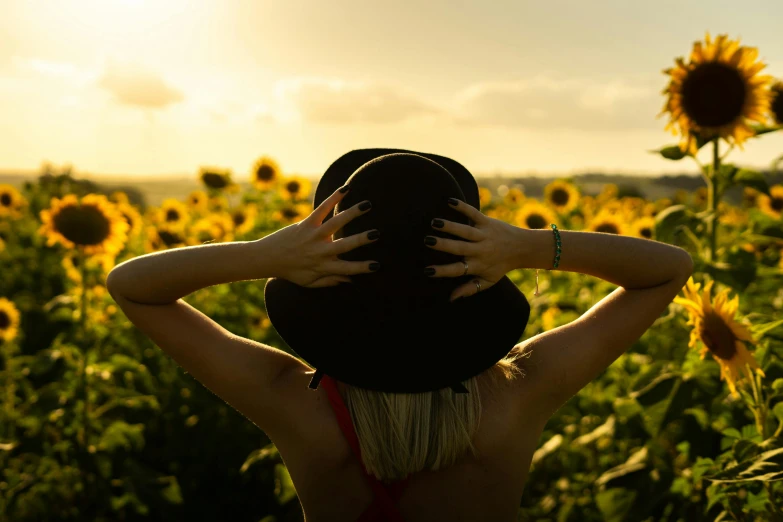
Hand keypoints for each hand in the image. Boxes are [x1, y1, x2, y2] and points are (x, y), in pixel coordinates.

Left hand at [259, 186, 378, 287]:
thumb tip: (352, 280)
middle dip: (362, 239)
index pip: (348, 269)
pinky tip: (346, 189)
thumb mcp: (310, 282)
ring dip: (352, 213)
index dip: (363, 267)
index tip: (378, 265)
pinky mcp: (306, 223)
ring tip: (368, 205)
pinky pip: (322, 209)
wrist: (266, 258)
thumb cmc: (291, 271)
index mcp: (323, 267)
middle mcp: (320, 251)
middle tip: (377, 234)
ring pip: (336, 223)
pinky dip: (333, 198)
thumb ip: (330, 281)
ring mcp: (313, 235)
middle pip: (345, 245)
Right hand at [424, 198, 524, 301]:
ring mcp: (484, 235)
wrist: (522, 248)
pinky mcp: (487, 222)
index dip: (443, 271)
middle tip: (427, 241)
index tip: (427, 270)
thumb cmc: (500, 266)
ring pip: (466, 231)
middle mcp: (480, 250)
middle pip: (460, 248)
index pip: (458, 270)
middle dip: (443, 245)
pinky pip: (474, 214)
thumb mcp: (487, 281)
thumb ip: (469, 289)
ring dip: (450, 226)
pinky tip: (450, 201)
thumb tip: (450, 299)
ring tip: (434, 222)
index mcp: (478, 265)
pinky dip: (463, 207)